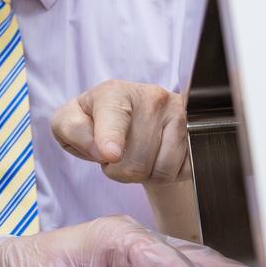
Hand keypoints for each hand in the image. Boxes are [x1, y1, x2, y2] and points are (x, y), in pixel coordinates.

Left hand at [52, 81, 190, 184]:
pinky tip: (155, 157)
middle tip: (115, 156)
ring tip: (135, 155)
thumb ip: (71, 130)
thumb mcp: (68, 121)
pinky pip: (179, 172)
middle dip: (119, 170)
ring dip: (143, 174)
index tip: (110, 154)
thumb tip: (101, 150)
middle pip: (135, 161)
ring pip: (159, 170)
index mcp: (114, 92)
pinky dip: (164, 174)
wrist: (135, 115)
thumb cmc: (96, 120)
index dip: (111, 138)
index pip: (115, 117)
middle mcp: (151, 98)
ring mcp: (178, 114)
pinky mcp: (197, 133)